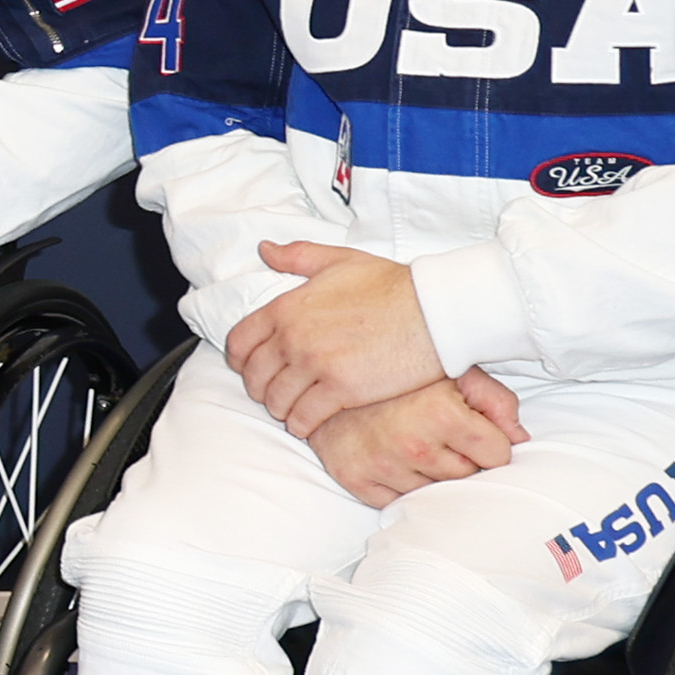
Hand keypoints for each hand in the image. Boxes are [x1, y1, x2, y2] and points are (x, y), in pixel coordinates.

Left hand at [224, 240, 445, 440]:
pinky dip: (301, 424)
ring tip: (292, 409)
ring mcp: (315, 365)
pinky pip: (303, 418)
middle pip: (254, 376)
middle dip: (260, 388)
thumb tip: (265, 249)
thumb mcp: (339, 261)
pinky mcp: (341, 390)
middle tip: (274, 392)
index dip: (240, 360)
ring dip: (281, 408)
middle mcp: (293, 337)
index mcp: (287, 308)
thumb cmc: (392, 285)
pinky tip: (309, 422)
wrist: (433, 310)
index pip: (240, 342)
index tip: (250, 368)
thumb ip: (297, 257)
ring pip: (276, 401)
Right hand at [302, 372, 528, 508]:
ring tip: (414, 442)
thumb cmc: (398, 375)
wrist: (326, 376)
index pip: (498, 455)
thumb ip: (496, 400)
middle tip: (438, 433)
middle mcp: (414, 445)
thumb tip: (520, 438)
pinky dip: (401, 485)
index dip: (489, 441)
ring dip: (432, 473)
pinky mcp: (358, 481)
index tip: (470, 428)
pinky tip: (392, 458)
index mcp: (442, 414)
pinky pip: (400, 500)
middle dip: (461, 458)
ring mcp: (384, 466)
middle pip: (469, 476)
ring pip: (437, 491)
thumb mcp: (453, 372)